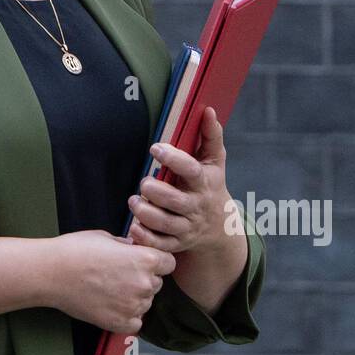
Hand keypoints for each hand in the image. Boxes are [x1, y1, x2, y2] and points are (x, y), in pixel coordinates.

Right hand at [47, 229, 175, 333]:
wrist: (52, 273)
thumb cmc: (75, 250)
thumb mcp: (106, 237)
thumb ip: (126, 245)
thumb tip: (133, 249)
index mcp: (145, 259)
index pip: (169, 263)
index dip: (157, 261)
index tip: (145, 262)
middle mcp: (144, 284)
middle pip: (157, 283)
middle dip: (143, 279)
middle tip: (120, 275)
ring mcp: (133, 306)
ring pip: (146, 303)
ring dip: (134, 298)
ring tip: (110, 289)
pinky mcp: (120, 323)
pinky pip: (135, 322)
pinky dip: (126, 316)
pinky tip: (110, 305)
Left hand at [127, 106, 237, 254]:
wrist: (220, 227)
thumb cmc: (211, 185)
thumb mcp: (215, 161)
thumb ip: (211, 136)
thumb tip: (207, 110)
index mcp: (204, 182)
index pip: (190, 170)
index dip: (173, 158)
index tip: (156, 147)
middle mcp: (195, 206)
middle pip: (175, 201)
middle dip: (156, 191)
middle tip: (144, 182)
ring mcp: (186, 227)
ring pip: (165, 223)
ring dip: (146, 212)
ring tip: (135, 201)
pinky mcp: (175, 243)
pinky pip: (158, 244)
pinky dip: (144, 237)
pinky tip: (134, 225)